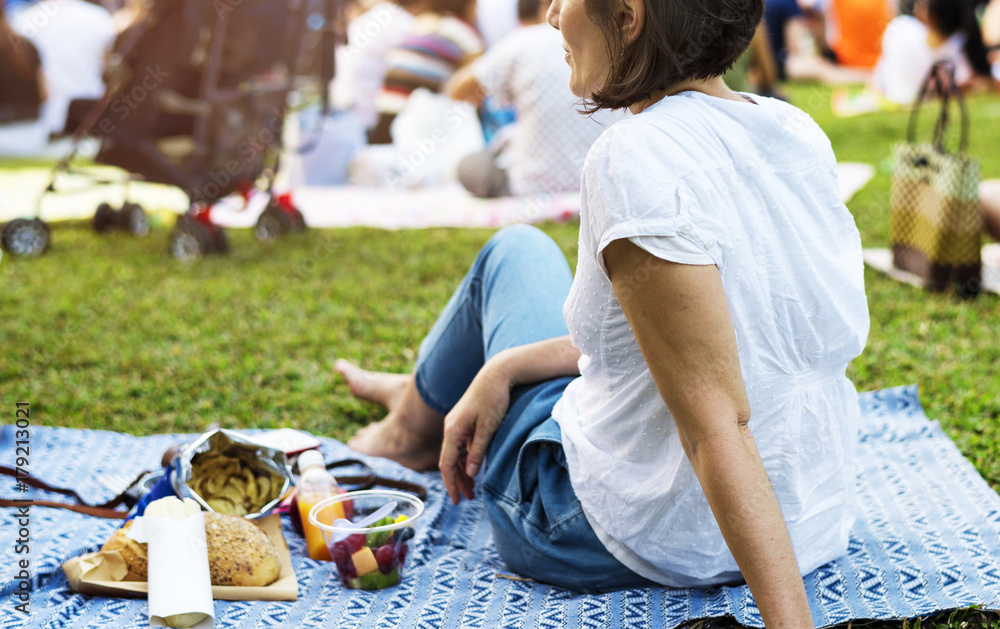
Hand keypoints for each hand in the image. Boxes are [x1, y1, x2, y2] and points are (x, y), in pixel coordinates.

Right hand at [439, 360, 511, 504]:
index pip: (447, 464)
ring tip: (472, 489)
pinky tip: (473, 469)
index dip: (451, 484)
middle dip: (457, 482)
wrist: (496, 374)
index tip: (456, 501)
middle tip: (468, 499)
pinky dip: (466, 459)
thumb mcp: (488, 427)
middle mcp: (451, 428)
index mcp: (453, 430)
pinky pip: (461, 446)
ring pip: (455, 454)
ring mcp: (456, 424)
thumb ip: (478, 451)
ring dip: (462, 472)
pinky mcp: (464, 422)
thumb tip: (470, 473)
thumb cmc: (493, 398)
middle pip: (449, 461)